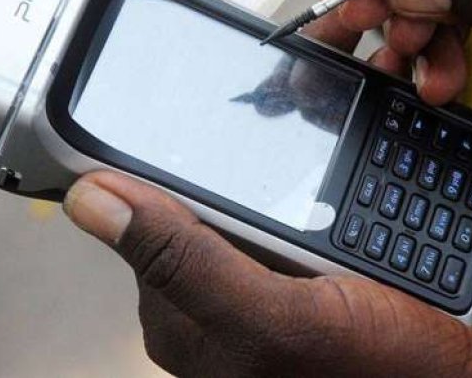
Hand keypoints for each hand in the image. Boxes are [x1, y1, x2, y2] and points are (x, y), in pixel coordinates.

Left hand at [64, 171, 471, 376]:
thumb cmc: (380, 374)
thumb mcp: (275, 316)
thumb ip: (183, 261)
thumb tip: (90, 200)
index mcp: (180, 319)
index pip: (140, 222)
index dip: (149, 167)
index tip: (170, 119)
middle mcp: (208, 311)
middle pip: (193, 212)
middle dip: (224, 174)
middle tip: (264, 148)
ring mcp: (254, 299)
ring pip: (238, 210)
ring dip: (266, 183)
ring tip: (299, 171)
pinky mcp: (295, 289)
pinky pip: (279, 225)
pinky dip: (297, 203)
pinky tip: (321, 202)